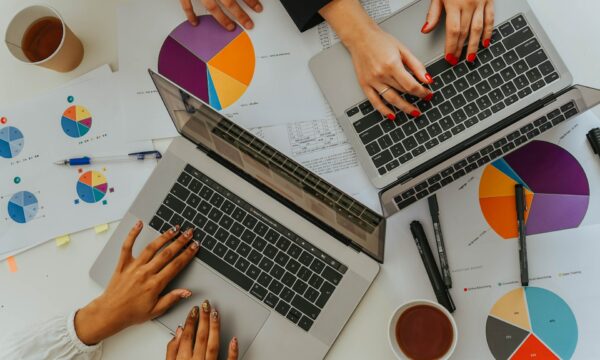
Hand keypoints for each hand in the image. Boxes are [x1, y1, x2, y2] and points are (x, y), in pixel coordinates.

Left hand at [74, 221, 199, 344]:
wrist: (109, 313)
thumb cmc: (132, 313)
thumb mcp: (156, 310)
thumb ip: (172, 299)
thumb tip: (187, 291)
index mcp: (155, 284)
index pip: (176, 265)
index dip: (187, 254)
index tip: (195, 246)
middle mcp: (145, 273)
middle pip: (167, 253)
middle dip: (180, 242)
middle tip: (190, 233)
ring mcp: (134, 267)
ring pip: (152, 247)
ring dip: (164, 236)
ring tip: (175, 228)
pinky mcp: (123, 264)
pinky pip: (127, 246)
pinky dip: (133, 234)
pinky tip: (139, 224)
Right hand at [166, 302, 237, 359]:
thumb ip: (171, 351)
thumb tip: (178, 333)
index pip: (187, 336)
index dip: (190, 321)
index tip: (194, 310)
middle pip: (200, 337)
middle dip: (203, 319)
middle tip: (206, 304)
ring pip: (213, 345)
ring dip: (215, 328)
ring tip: (216, 314)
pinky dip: (232, 351)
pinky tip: (234, 339)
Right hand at [179, 0, 262, 29]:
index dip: (250, 0)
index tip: (258, 9)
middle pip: (229, 2)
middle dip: (240, 15)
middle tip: (249, 25)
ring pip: (212, 7)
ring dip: (222, 18)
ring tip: (230, 27)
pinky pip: (186, 5)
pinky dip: (190, 14)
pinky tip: (195, 23)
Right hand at [320, 0, 432, 119]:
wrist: (360, 37)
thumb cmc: (380, 41)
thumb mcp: (402, 49)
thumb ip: (416, 65)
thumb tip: (427, 79)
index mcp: (392, 65)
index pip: (411, 85)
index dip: (421, 91)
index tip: (428, 93)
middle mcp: (381, 75)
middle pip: (402, 91)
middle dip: (416, 97)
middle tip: (424, 100)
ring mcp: (372, 81)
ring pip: (391, 99)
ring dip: (404, 108)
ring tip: (413, 112)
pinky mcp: (365, 85)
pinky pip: (375, 102)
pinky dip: (384, 110)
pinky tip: (392, 115)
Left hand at [421, 0, 494, 64]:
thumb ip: (433, 13)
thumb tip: (425, 30)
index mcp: (454, 4)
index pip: (453, 31)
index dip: (451, 47)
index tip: (448, 57)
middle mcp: (469, 4)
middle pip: (465, 32)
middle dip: (460, 49)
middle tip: (457, 61)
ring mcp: (480, 2)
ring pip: (478, 28)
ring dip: (474, 45)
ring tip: (471, 57)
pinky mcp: (489, 0)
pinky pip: (490, 18)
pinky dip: (489, 31)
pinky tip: (486, 42)